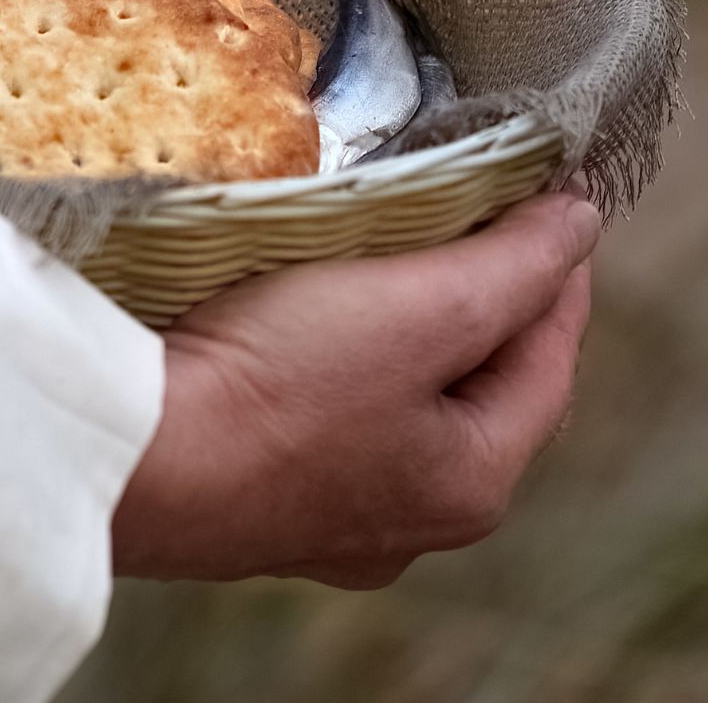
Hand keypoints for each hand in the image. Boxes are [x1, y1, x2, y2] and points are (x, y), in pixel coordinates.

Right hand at [112, 193, 599, 587]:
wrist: (126, 453)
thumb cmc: (279, 381)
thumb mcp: (425, 305)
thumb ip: (518, 263)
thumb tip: (581, 222)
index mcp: (474, 481)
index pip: (552, 353)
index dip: (559, 264)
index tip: (550, 189)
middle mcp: (413, 519)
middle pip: (480, 383)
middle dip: (484, 296)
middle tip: (473, 208)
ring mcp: (330, 516)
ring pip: (402, 398)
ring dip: (405, 325)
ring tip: (388, 249)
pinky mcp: (258, 495)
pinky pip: (327, 411)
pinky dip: (337, 357)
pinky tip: (306, 312)